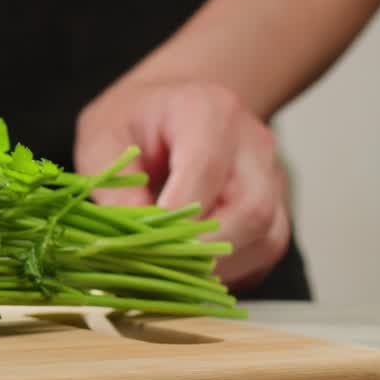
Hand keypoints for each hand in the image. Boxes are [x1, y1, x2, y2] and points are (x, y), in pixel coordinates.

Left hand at [74, 80, 290, 288]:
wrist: (169, 107)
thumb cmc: (134, 120)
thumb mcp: (102, 139)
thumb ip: (115, 185)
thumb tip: (135, 238)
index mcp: (209, 112)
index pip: (206, 169)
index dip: (177, 216)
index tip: (144, 245)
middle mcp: (253, 144)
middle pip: (251, 210)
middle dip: (202, 250)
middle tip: (156, 268)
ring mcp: (273, 177)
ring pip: (266, 238)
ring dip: (217, 267)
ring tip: (169, 272)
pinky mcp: (277, 208)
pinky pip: (264, 250)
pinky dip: (229, 270)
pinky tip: (190, 269)